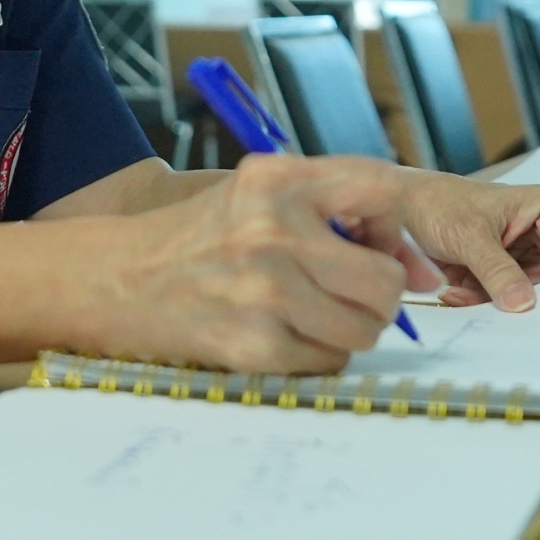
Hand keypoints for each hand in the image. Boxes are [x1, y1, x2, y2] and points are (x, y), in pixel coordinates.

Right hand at [82, 154, 441, 374]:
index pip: (383, 191)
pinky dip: (318, 355)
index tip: (389, 251)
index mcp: (278, 178)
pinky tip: (285, 334)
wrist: (119, 279)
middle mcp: (273, 229)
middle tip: (350, 293)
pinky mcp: (254, 343)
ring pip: (366, 326)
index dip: (397, 229)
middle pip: (385, 277)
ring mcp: (264, 289)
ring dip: (351, 328)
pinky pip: (330, 360)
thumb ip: (334, 209)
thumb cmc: (201, 236)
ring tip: (314, 315)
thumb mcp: (257, 193)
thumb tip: (421, 270)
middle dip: (379, 294)